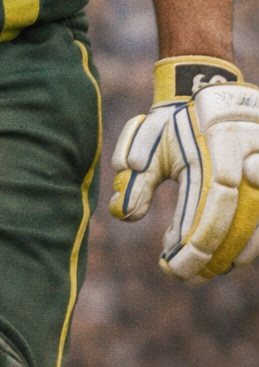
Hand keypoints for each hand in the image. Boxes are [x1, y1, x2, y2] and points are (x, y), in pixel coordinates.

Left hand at [111, 56, 258, 281]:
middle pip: (234, 222)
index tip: (168, 266)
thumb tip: (122, 213)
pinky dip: (250, 247)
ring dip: (230, 258)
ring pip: (256, 228)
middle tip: (182, 276)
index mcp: (215, 150)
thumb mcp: (150, 138)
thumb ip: (138, 176)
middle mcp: (245, 160)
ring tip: (202, 272)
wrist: (212, 90)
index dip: (192, 243)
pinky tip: (228, 261)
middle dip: (208, 257)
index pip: (210, 207)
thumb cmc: (177, 121)